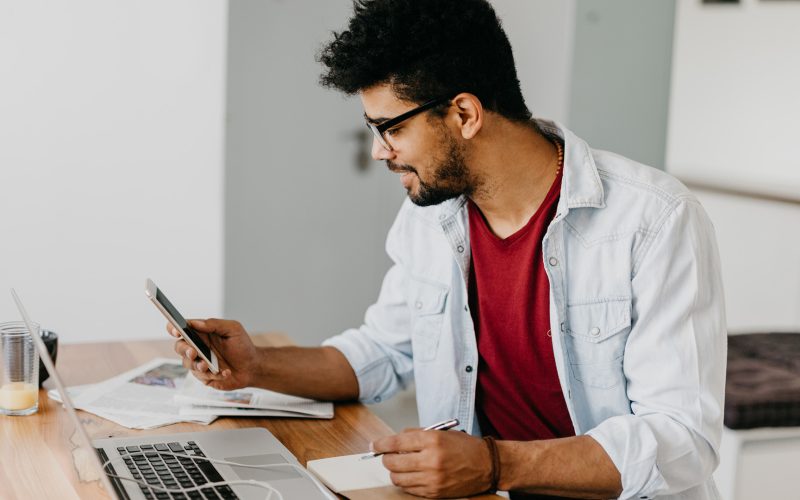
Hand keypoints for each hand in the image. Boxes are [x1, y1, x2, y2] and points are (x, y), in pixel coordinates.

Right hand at [168, 318, 257, 390]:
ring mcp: (199, 362)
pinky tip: (225, 372)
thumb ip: (214, 324)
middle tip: (193, 352)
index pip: (181, 329)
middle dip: (184, 350)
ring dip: (198, 365)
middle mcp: (197, 347)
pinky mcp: (204, 376)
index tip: (177, 331)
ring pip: (187, 363)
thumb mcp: (233, 329)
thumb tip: (196, 323)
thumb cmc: (242, 346)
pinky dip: (213, 374)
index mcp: (201, 333)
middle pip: (179, 347)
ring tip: (209, 365)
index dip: (174, 329)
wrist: (252, 367)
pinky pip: (201, 376)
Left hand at [372, 428, 492, 497]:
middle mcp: (431, 459)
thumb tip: (394, 439)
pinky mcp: (435, 492)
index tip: (374, 446)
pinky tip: (412, 476)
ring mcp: (433, 478)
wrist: (487, 465)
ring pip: (398, 479)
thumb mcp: (441, 432)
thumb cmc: (466, 447)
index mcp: (432, 440)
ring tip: (401, 467)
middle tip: (388, 456)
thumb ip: (416, 434)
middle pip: (393, 463)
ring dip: (395, 473)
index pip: (396, 443)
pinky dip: (406, 483)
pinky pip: (410, 490)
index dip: (381, 444)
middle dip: (386, 459)